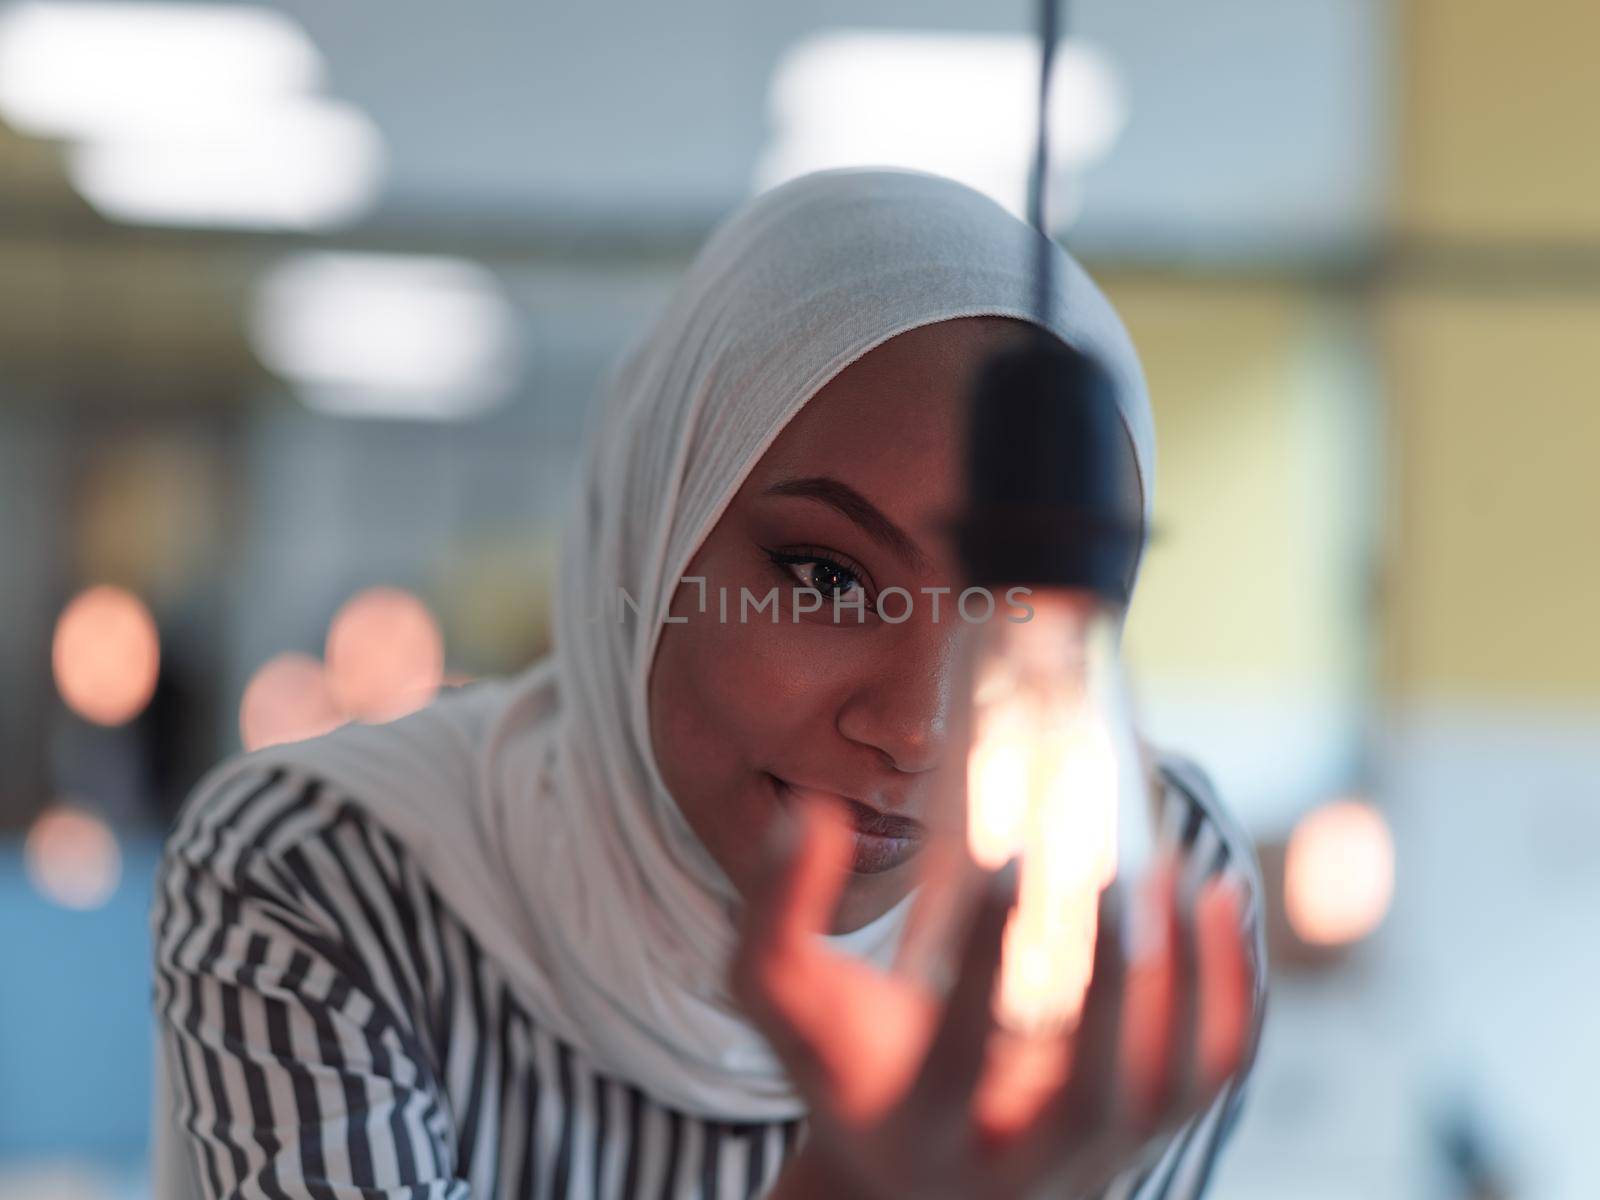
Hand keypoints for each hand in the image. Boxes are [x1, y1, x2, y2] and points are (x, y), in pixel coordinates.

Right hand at [732, 797, 1257, 1199]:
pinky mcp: (1146, 1127)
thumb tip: (812, 814)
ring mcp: (1096, 1152)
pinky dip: (1229, 988)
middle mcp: (1019, 1159)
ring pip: (1168, 1082)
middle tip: (1117, 879)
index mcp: (919, 1128)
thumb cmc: (846, 1064)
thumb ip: (775, 909)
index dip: (983, 960)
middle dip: (1114, 986)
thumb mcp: (784, 998)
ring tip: (1175, 868)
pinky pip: (1211, 1069)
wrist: (915, 1176)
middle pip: (1093, 1092)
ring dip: (1187, 978)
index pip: (957, 1058)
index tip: (1001, 861)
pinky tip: (1217, 894)